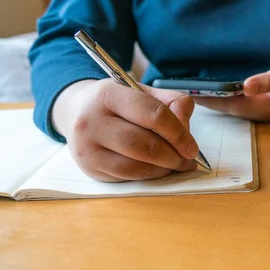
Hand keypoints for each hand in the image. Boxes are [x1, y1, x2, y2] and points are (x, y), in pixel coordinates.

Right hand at [51, 79, 198, 181]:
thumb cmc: (118, 103)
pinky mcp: (89, 168)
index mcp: (108, 94)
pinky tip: (159, 169)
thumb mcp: (143, 92)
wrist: (77, 112)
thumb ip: (172, 102)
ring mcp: (87, 147)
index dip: (179, 133)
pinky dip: (149, 175)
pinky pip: (127, 177)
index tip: (192, 147)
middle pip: (145, 145)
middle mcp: (91, 121)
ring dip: (164, 169)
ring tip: (177, 164)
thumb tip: (185, 122)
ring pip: (136, 166)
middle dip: (173, 156)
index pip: (153, 115)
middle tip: (188, 159)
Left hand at [194, 52, 269, 121]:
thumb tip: (247, 86)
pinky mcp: (259, 103)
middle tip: (183, 94)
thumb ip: (268, 81)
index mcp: (264, 107)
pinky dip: (222, 98)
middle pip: (227, 108)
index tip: (193, 94)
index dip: (211, 101)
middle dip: (206, 102)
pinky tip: (212, 92)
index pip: (231, 105)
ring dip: (212, 101)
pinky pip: (235, 102)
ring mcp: (259, 108)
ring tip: (193, 92)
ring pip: (230, 107)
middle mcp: (258, 111)